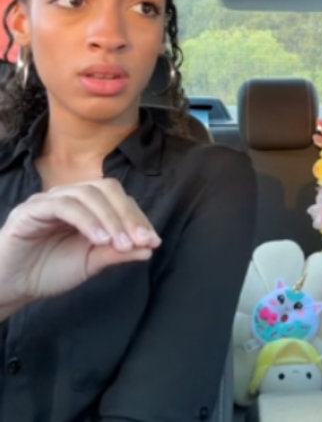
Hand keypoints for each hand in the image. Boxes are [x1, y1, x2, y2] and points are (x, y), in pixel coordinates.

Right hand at [0, 178, 161, 309]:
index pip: (120, 200)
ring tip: (121, 243)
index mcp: (87, 206)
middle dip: (128, 214)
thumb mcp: (91, 263)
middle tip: (141, 240)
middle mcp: (70, 197)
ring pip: (88, 194)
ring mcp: (50, 200)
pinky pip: (64, 206)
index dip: (138, 218)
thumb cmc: (49, 271)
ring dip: (110, 218)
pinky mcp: (32, 209)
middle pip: (107, 189)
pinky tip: (98, 239)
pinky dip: (86, 220)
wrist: (12, 287)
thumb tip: (150, 248)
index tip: (153, 241)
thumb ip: (118, 253)